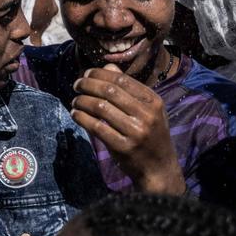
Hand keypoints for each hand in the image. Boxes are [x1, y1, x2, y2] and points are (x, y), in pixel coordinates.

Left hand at [71, 64, 185, 194]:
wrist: (159, 168)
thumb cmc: (150, 134)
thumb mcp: (148, 109)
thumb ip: (128, 88)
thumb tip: (106, 67)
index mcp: (153, 102)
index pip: (121, 80)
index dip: (99, 74)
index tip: (86, 74)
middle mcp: (147, 115)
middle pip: (109, 91)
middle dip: (87, 85)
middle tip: (76, 85)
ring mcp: (136, 132)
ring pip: (99, 107)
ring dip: (81, 101)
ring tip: (75, 101)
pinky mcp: (123, 147)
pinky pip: (96, 127)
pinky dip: (81, 118)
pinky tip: (76, 115)